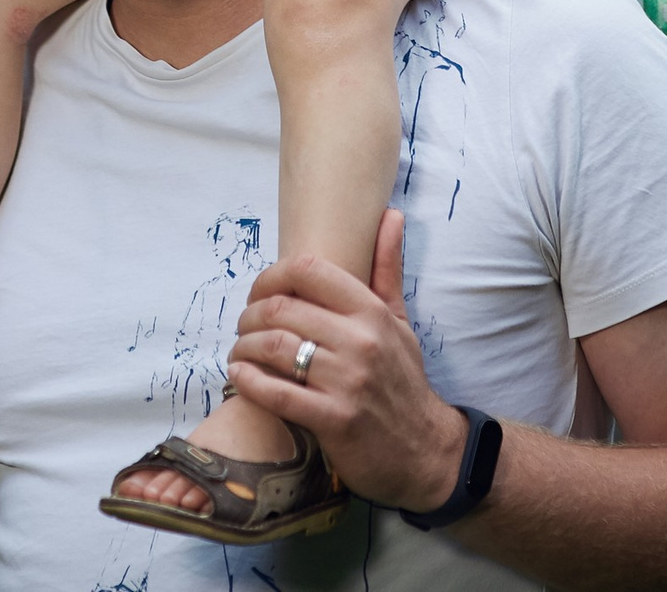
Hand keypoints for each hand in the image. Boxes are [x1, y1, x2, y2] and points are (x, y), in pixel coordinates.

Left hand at [224, 209, 470, 512]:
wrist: (427, 450)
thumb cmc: (404, 382)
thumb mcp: (400, 322)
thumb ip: (387, 269)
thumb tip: (390, 215)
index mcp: (371, 312)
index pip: (308, 270)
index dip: (271, 276)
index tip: (258, 292)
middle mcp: (360, 341)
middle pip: (282, 308)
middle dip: (250, 315)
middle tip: (244, 326)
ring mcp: (347, 381)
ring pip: (275, 347)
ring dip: (245, 346)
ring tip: (240, 351)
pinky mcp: (334, 420)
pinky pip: (276, 393)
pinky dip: (249, 381)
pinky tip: (240, 376)